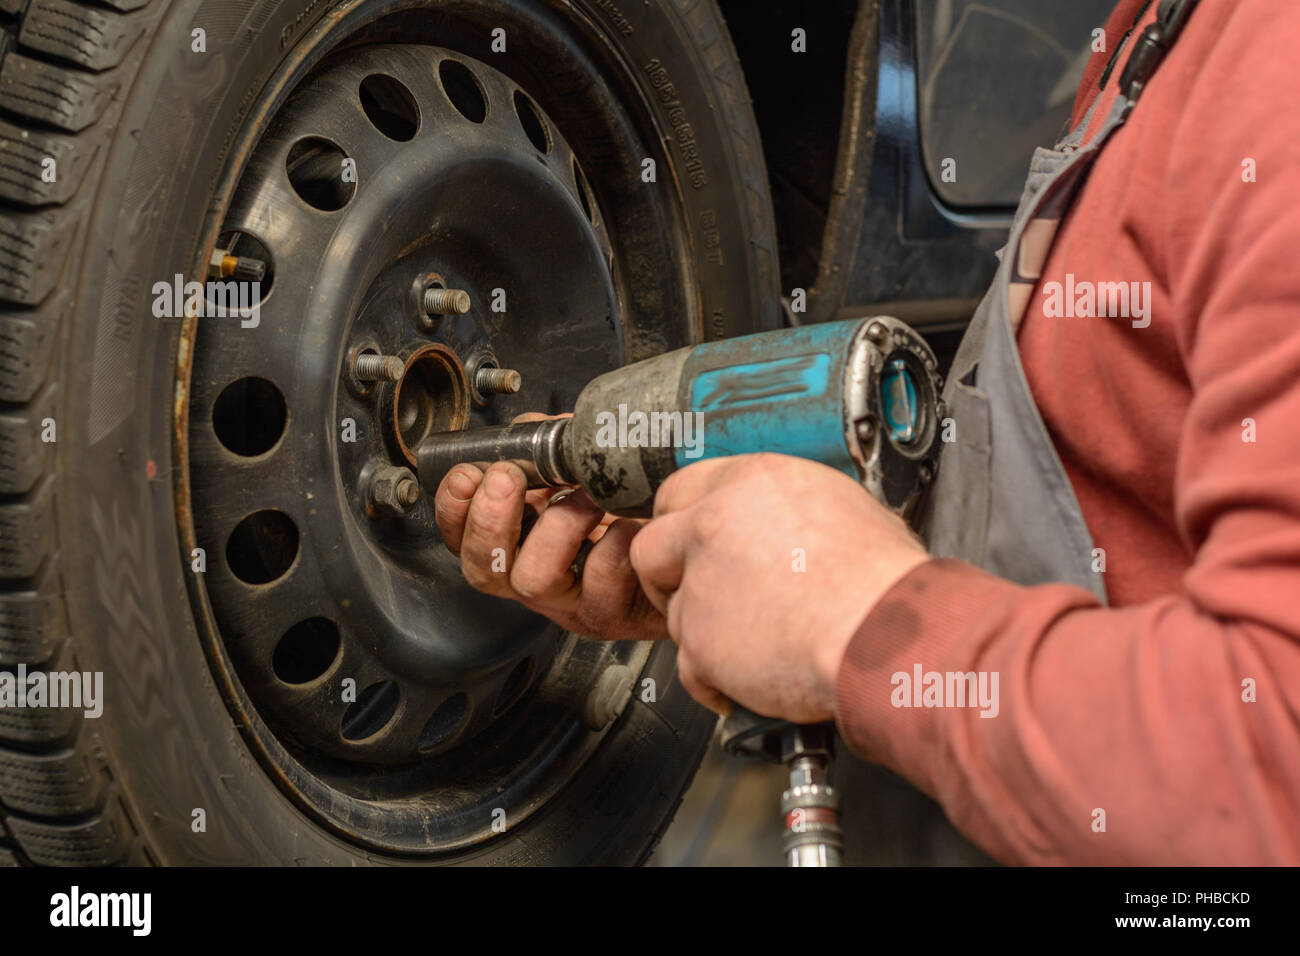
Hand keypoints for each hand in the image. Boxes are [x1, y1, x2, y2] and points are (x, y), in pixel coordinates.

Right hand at [433, 414, 665, 640]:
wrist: (686, 552)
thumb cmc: (633, 519)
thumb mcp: (582, 478)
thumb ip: (549, 452)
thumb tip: (531, 427)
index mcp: (523, 546)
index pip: (462, 538)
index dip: (454, 510)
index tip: (466, 474)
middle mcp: (540, 580)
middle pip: (483, 568)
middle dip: (489, 518)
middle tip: (509, 477)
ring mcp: (572, 602)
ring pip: (534, 577)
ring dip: (559, 523)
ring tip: (589, 497)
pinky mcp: (613, 612)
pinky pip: (601, 577)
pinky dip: (615, 541)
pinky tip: (632, 522)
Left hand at [628, 453, 928, 721]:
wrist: (886, 635)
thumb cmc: (884, 584)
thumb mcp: (845, 512)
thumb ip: (790, 513)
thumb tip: (783, 527)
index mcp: (753, 483)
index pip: (681, 488)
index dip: (683, 521)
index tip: (689, 542)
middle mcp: (716, 524)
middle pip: (651, 544)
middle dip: (668, 574)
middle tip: (694, 592)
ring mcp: (702, 583)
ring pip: (672, 608)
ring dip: (701, 630)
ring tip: (749, 644)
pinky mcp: (701, 639)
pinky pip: (687, 665)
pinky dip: (713, 680)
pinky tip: (743, 680)